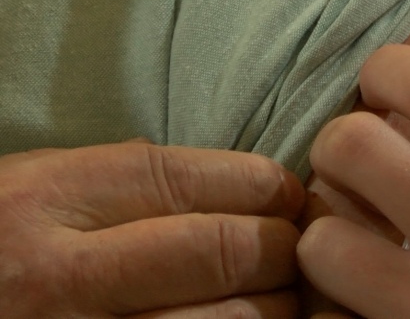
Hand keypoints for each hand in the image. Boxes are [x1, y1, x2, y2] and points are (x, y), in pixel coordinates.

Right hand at [0, 142, 304, 316]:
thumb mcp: (35, 190)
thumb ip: (131, 185)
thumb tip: (251, 190)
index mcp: (48, 200)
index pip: (204, 181)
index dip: (272, 190)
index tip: (291, 200)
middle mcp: (58, 277)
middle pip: (231, 252)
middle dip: (286, 251)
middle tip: (296, 252)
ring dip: (278, 311)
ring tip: (277, 298)